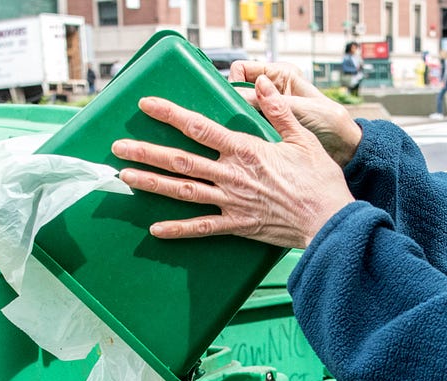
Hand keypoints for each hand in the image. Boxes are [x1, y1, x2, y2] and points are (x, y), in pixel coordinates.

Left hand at [111, 75, 353, 248]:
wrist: (328, 220)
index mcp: (245, 150)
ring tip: (125, 176)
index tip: (147, 105)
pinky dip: (178, 229)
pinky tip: (155, 230)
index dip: (171, 114)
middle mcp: (231, 175)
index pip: (200, 127)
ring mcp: (231, 202)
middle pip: (180, 160)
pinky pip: (201, 229)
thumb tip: (262, 84)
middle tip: (118, 147)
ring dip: (152, 183)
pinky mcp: (236, 225)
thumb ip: (278, 111)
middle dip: (146, 151)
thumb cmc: (318, 180)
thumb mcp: (302, 139)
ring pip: (183, 191)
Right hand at [229, 61, 362, 166]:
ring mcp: (267, 113)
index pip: (242, 70)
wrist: (344, 147)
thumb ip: (271, 103)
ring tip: (237, 136)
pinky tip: (245, 144)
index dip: (234, 82)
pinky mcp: (267, 131)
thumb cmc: (329, 121)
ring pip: (240, 113)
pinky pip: (247, 130)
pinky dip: (244, 136)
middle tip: (231, 121)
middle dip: (232, 105)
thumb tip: (237, 96)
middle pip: (237, 93)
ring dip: (237, 123)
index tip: (232, 100)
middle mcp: (270, 92)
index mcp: (279, 75)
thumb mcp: (298, 109)